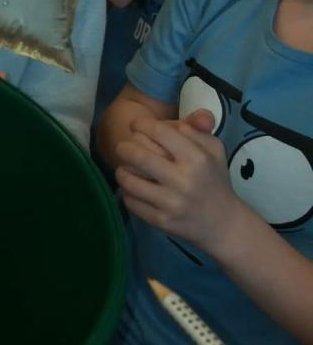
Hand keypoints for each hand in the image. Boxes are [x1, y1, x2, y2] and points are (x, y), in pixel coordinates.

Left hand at [114, 109, 244, 252]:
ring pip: (128, 180)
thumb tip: (183, 120)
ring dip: (122, 170)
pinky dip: (127, 193)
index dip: (141, 124)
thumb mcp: (214, 149)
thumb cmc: (214, 179)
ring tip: (125, 167)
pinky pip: (130, 201)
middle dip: (123, 147)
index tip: (136, 126)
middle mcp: (183, 180)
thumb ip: (197, 128)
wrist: (223, 224)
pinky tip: (133, 189)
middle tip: (123, 147)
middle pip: (137, 155)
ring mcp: (171, 203)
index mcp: (197, 158)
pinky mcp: (161, 221)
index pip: (159, 131)